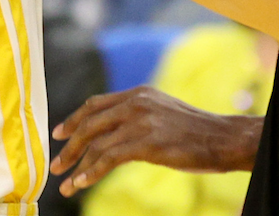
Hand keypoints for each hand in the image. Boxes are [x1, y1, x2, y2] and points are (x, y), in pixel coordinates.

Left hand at [49, 86, 259, 195]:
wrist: (222, 138)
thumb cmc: (195, 131)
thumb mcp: (162, 113)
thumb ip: (137, 116)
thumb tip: (112, 132)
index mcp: (139, 94)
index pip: (96, 104)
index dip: (73, 119)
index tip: (58, 134)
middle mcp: (137, 103)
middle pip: (90, 124)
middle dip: (69, 146)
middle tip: (56, 165)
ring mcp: (141, 122)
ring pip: (96, 145)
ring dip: (77, 166)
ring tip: (66, 184)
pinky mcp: (147, 143)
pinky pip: (109, 160)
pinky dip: (91, 173)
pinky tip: (81, 184)